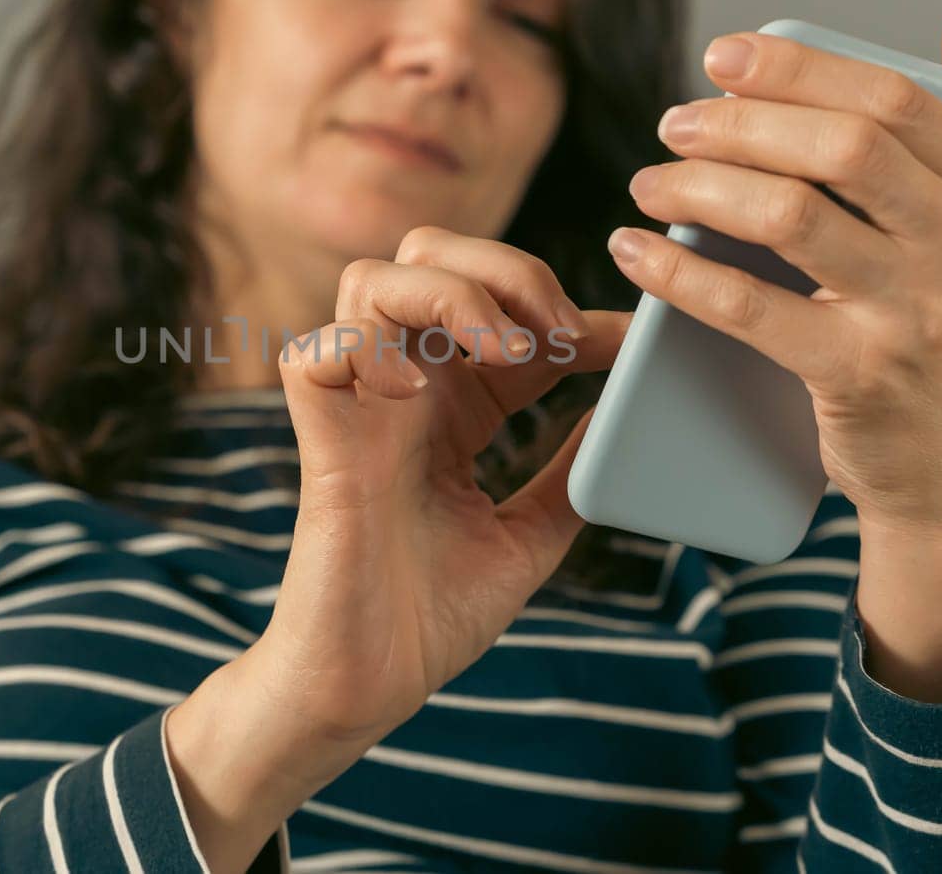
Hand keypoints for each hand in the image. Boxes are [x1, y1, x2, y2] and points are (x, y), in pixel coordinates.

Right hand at [257, 226, 631, 743]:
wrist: (369, 685)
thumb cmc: (431, 616)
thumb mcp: (530, 537)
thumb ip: (567, 474)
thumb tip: (625, 419)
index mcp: (454, 405)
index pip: (503, 308)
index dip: (566, 306)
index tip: (627, 341)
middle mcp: (403, 389)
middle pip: (430, 255)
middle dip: (505, 268)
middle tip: (558, 332)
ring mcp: (358, 408)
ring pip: (372, 279)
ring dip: (450, 293)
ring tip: (508, 351)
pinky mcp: (319, 442)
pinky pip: (314, 354)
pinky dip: (366, 349)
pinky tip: (422, 390)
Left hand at [610, 13, 941, 542]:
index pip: (897, 101)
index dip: (801, 68)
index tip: (723, 58)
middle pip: (842, 148)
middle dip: (742, 122)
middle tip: (675, 123)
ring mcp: (916, 316)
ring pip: (789, 217)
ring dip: (700, 187)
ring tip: (650, 183)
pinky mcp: (857, 375)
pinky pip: (751, 307)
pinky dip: (680, 272)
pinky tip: (635, 251)